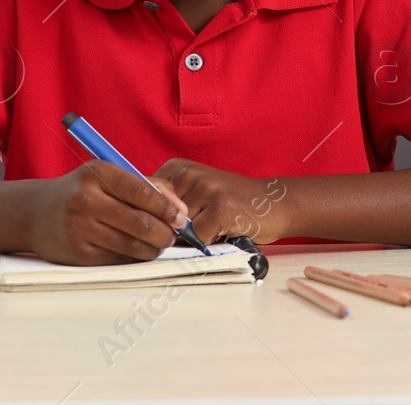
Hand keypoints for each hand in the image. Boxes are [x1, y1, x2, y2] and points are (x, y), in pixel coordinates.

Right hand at [26, 161, 188, 264]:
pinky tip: (137, 251)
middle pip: (139, 222)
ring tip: (158, 244)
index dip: (167, 208)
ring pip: (130, 245)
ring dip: (152, 248)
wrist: (35, 213)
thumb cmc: (83, 191)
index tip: (181, 218)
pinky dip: (133, 258)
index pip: (143, 192)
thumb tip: (181, 210)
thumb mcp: (110, 176)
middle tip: (172, 236)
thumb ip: (149, 186)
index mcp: (98, 173)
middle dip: (164, 233)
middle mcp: (85, 200)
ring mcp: (78, 228)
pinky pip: (116, 259)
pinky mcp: (76, 253)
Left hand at [153, 159, 290, 242]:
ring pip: (177, 230)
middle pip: (158, 219)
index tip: (165, 224)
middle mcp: (189, 173)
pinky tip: (222, 231)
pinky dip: (206, 244)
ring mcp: (206, 188)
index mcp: (177, 167)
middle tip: (196, 227)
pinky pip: (197, 239)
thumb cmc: (230, 203)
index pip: (142, 200)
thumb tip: (136, 226)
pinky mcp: (222, 208)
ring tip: (212, 227)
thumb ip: (165, 203)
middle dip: (170, 232)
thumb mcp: (194, 193)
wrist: (274, 203)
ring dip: (190, 239)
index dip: (149, 220)